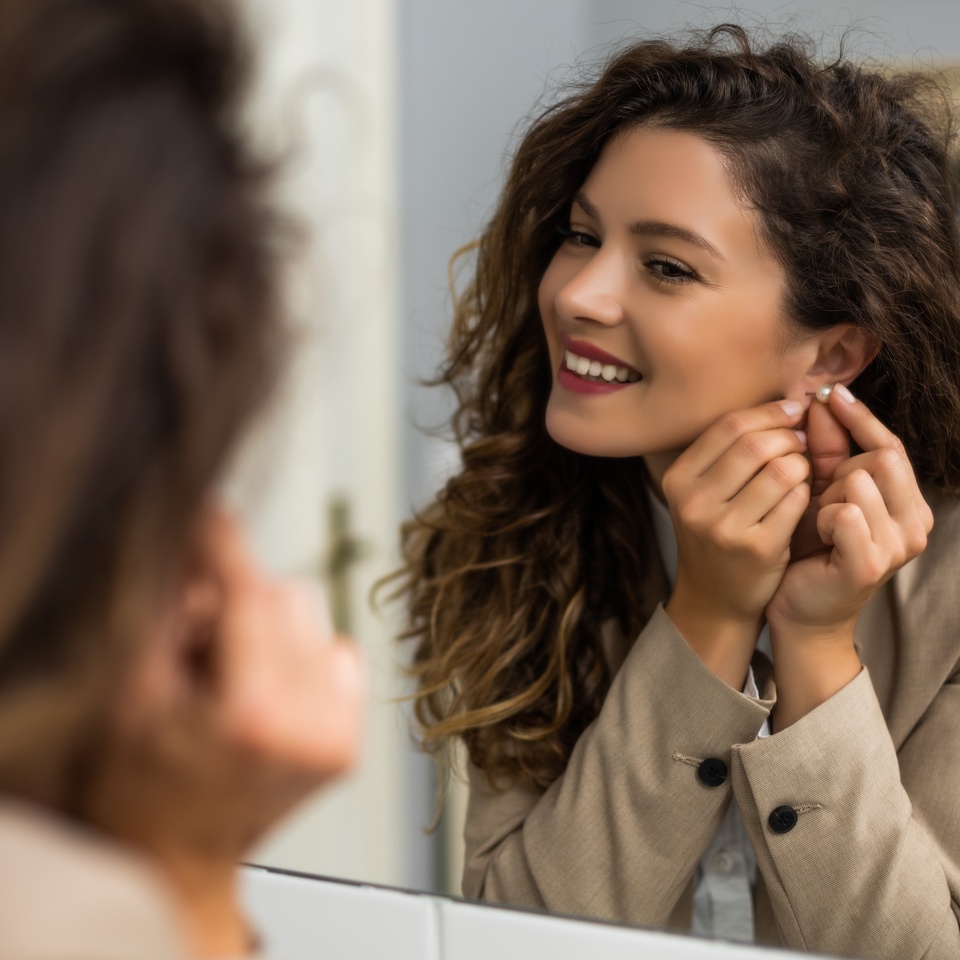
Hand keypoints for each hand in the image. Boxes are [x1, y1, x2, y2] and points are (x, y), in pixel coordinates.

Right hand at [83, 507, 364, 955]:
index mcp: (254, 716)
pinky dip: (300, 654)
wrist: (177, 858)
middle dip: (238, 598)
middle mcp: (311, 725)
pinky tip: (263, 689)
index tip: (212, 513)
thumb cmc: (143, 787)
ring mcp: (338, 736)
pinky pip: (337, 652)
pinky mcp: (350, 742)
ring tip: (228, 672)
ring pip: (313, 619)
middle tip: (198, 636)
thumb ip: (165, 615)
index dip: (226, 547)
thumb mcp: (131, 695)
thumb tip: (196, 544)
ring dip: (268, 624)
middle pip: (287, 598)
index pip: (250, 595)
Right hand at [662, 400, 809, 685]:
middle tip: (802, 443)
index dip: (769, 412)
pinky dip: (806, 492)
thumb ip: (732, 450)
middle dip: (790, 437)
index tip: (794, 411)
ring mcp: (723, 527)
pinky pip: (795, 500)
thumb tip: (788, 401)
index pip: (729, 426)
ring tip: (802, 472)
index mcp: (679, 479)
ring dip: (802, 464)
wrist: (715, 598)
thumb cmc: (718, 533)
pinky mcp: (755, 548)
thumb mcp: (705, 491)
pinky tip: (803, 498)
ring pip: (780, 469)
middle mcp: (694, 501)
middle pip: (755, 443)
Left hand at [768, 384, 931, 633]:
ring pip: (859, 482)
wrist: (799, 609)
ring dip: (826, 497)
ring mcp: (898, 546)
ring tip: (816, 522)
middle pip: (879, 458)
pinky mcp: (871, 564)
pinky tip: (815, 536)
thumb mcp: (820, 492)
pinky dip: (822, 518)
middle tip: (819, 498)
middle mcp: (915, 523)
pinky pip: (845, 512)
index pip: (891, 445)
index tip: (830, 392)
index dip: (860, 417)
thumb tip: (821, 399)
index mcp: (908, 502)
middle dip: (838, 470)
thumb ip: (826, 450)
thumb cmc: (809, 549)